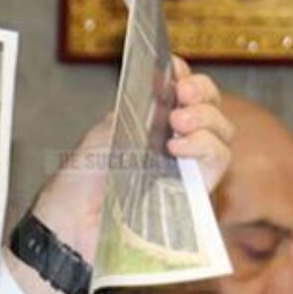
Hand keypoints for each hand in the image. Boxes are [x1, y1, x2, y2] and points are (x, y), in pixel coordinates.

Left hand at [10, 61, 233, 293]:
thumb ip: (135, 111)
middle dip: (203, 91)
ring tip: (179, 122)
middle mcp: (173, 143)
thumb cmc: (79, 186)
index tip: (175, 66)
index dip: (185, 74)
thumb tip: (162, 85)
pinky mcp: (194, 193)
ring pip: (222, 132)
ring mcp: (186, 168)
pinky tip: (178, 147)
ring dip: (207, 118)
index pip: (181, 91)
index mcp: (150, 123)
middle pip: (210, 107)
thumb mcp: (102, 135)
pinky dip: (206, 146)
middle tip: (182, 91)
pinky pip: (218, 162)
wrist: (70, 227)